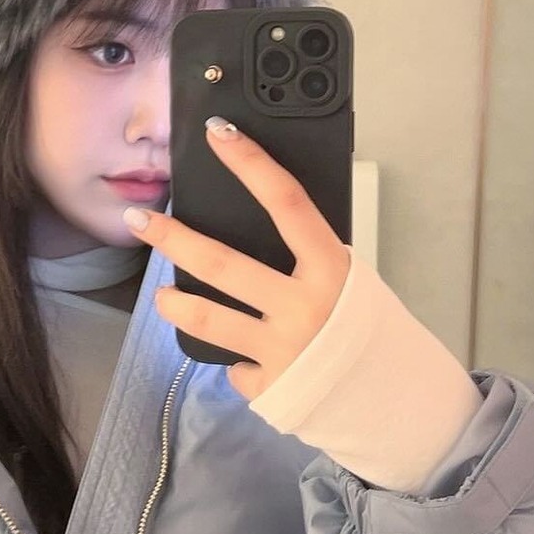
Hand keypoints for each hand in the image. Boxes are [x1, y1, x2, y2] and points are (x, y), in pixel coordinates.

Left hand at [122, 117, 349, 399]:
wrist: (395, 399)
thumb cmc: (369, 329)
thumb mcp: (350, 283)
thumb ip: (309, 261)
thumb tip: (259, 227)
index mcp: (332, 269)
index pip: (287, 202)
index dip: (251, 164)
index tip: (217, 133)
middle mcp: (304, 307)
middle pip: (223, 264)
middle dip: (173, 238)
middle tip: (138, 220)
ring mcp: (283, 349)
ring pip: (208, 319)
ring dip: (175, 304)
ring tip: (162, 295)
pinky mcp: (270, 387)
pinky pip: (236, 366)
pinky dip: (238, 360)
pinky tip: (247, 359)